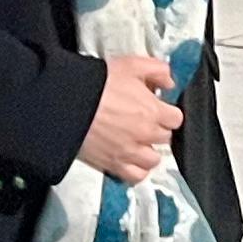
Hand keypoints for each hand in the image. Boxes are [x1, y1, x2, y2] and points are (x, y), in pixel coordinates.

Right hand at [82, 52, 180, 177]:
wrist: (66, 104)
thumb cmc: (96, 84)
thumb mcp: (131, 65)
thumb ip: (157, 70)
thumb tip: (169, 82)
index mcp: (152, 111)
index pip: (176, 119)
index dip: (167, 113)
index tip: (158, 109)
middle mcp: (145, 134)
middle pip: (164, 138)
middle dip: (157, 129)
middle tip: (143, 122)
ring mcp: (129, 152)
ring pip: (153, 160)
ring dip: (148, 151)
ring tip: (137, 142)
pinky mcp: (113, 165)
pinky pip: (136, 176)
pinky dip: (136, 171)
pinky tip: (129, 159)